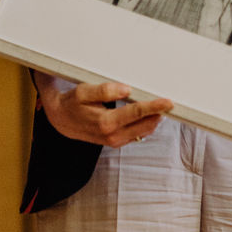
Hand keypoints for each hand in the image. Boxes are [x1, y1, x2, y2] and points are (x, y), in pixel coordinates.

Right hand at [33, 73, 173, 147]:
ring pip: (143, 132)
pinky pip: (137, 134)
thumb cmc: (72, 103)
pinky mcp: (116, 142)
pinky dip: (146, 125)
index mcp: (106, 122)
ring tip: (163, 107)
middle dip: (159, 114)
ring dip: (154, 120)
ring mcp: (115, 141)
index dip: (154, 107)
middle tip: (170, 103)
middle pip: (145, 125)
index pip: (136, 113)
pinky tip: (149, 116)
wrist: (61, 120)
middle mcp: (113, 135)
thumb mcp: (83, 92)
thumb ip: (105, 90)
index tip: (168, 102)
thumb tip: (126, 89)